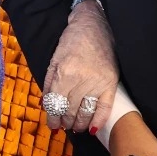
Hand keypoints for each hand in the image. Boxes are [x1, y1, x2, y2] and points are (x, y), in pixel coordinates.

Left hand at [42, 0, 118, 134]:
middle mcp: (81, 79)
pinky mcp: (111, 82)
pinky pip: (105, 107)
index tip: (52, 125)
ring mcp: (98, 82)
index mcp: (64, 73)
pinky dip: (98, 120)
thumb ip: (48, 84)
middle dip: (64, 122)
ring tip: (74, 128)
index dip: (53, 118)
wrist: (93, 26)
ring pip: (86, 111)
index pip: (56, 103)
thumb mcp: (54, 60)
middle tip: (63, 127)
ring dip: (79, 124)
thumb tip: (45, 105)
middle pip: (70, 110)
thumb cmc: (71, 41)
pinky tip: (92, 129)